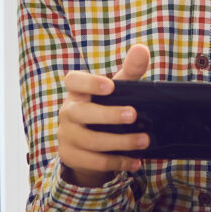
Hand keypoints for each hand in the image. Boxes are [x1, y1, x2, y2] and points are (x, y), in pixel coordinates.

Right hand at [58, 44, 152, 185]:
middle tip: (133, 115)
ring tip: (144, 140)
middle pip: (81, 113)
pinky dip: (117, 162)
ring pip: (90, 141)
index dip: (89, 82)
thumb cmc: (104, 107)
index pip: (73, 81)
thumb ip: (129, 71)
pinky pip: (94, 161)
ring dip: (120, 142)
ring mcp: (67, 136)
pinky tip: (136, 161)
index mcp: (77, 92)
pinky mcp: (71, 156)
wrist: (86, 145)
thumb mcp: (117, 90)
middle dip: (108, 115)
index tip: (110, 86)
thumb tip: (141, 49)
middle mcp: (68, 113)